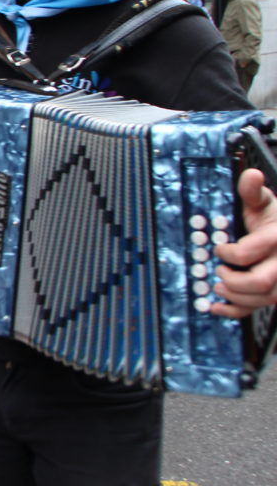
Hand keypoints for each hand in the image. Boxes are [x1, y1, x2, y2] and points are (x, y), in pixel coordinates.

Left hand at [210, 168, 276, 316]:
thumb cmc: (273, 220)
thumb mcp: (263, 203)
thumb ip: (252, 192)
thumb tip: (250, 175)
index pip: (250, 252)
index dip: (228, 252)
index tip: (218, 247)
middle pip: (262, 282)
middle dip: (234, 280)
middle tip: (218, 271)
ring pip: (263, 299)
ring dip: (235, 297)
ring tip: (218, 286)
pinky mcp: (275, 293)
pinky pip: (258, 309)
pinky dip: (235, 312)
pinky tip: (216, 307)